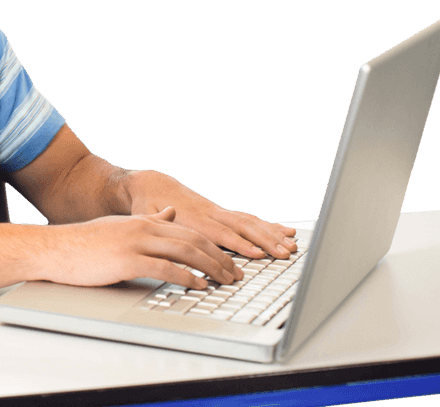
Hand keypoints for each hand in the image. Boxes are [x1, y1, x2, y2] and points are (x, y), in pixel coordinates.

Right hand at [39, 207, 243, 289]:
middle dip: (218, 258)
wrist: (55, 249)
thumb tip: (170, 213)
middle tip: (235, 274)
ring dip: (210, 267)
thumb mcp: (119, 226)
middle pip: (192, 240)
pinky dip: (186, 277)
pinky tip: (198, 285)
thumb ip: (148, 220)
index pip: (187, 230)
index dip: (212, 245)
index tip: (228, 259)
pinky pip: (164, 268)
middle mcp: (142, 228)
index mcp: (142, 221)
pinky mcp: (126, 261)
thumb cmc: (83, 243)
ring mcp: (134, 243)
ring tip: (225, 281)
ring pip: (183, 252)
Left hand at [122, 169, 297, 259]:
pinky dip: (268, 225)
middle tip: (284, 254)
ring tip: (292, 246)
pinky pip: (248, 218)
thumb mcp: (147, 217)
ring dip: (272, 234)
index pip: (221, 233)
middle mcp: (210, 213)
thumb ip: (161, 228)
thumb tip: (167, 241)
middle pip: (243, 228)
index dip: (239, 244)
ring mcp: (218, 211)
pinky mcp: (222, 212)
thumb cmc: (147, 203)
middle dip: (265, 242)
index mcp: (193, 218)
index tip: (257, 253)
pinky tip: (286, 231)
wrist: (150, 185)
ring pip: (250, 222)